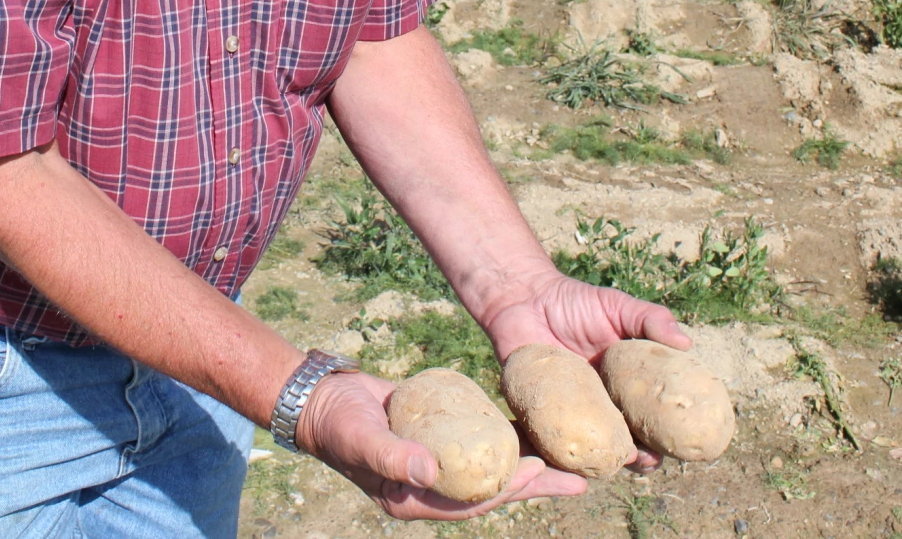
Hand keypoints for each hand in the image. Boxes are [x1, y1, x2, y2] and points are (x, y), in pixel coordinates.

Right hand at [294, 369, 587, 520]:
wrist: (322, 399)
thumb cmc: (338, 423)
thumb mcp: (362, 439)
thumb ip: (392, 457)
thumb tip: (430, 470)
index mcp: (414, 499)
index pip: (471, 501)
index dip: (507, 489)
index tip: (540, 473)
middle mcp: (432, 487)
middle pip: (492, 489)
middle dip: (536, 485)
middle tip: (579, 480)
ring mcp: (438, 464)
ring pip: (492, 468)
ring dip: (529, 465)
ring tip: (570, 461)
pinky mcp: (442, 438)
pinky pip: (480, 442)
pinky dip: (505, 438)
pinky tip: (532, 431)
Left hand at [478, 271, 692, 470]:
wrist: (523, 298)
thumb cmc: (573, 302)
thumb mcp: (617, 306)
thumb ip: (650, 320)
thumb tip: (687, 344)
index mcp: (624, 387)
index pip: (651, 419)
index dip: (666, 435)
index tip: (679, 443)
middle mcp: (601, 406)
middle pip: (625, 442)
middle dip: (640, 457)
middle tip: (646, 458)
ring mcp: (571, 414)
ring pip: (591, 452)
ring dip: (604, 462)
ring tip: (616, 459)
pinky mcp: (540, 416)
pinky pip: (552, 444)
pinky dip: (563, 456)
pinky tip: (574, 456)